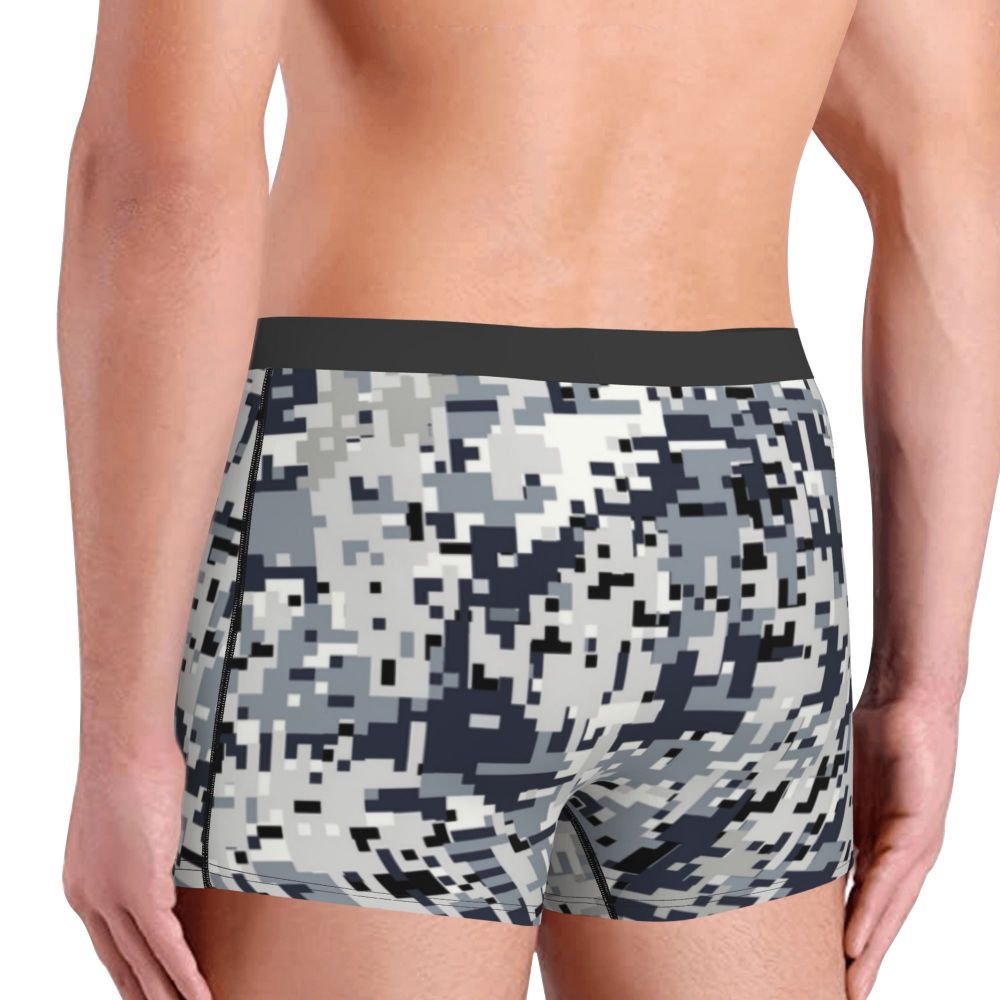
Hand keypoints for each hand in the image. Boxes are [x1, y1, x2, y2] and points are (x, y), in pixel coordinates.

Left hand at [63, 742, 210, 999]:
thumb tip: (159, 860)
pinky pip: (167, 942)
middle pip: (121, 961)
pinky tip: (197, 991)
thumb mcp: (124, 819)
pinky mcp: (142, 885)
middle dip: (144, 993)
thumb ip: (136, 850)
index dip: (127, 973)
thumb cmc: (127, 764)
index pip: (107, 943)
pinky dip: (184, 972)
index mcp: (83, 883)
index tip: (142, 990)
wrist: (124, 744)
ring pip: (144, 960)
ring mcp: (113, 894)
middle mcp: (90, 897)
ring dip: (168, 993)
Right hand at [845, 692, 957, 998]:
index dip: (851, 938)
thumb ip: (817, 810)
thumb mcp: (836, 783)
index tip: (831, 970)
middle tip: (843, 996)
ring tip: (849, 983)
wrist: (909, 695)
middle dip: (863, 960)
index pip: (864, 899)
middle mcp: (902, 852)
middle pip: (881, 917)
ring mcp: (914, 843)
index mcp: (880, 842)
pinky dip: (874, 912)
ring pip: (888, 908)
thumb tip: (776, 821)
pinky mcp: (918, 827)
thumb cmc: (872, 731)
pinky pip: (890, 878)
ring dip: (869, 949)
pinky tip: (857, 940)